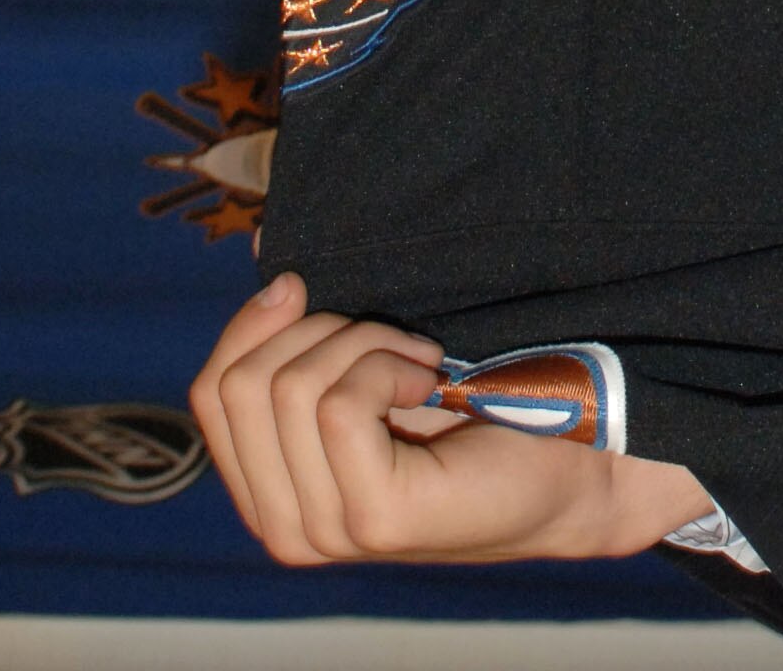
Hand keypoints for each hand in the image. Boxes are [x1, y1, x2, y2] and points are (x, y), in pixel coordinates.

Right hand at [190, 273, 712, 563]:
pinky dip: (388, 368)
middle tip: (392, 339)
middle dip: (314, 331)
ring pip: (288, 386)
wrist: (573, 458)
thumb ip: (305, 335)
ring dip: (363, 345)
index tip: (306, 287)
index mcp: (270, 493)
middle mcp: (284, 526)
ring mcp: (326, 530)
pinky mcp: (374, 518)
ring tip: (421, 364)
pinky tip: (431, 384)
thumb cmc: (476, 407)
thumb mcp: (367, 365)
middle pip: (237, 384)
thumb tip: (257, 252)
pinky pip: (339, 403)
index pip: (209, 392)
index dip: (249, 325)